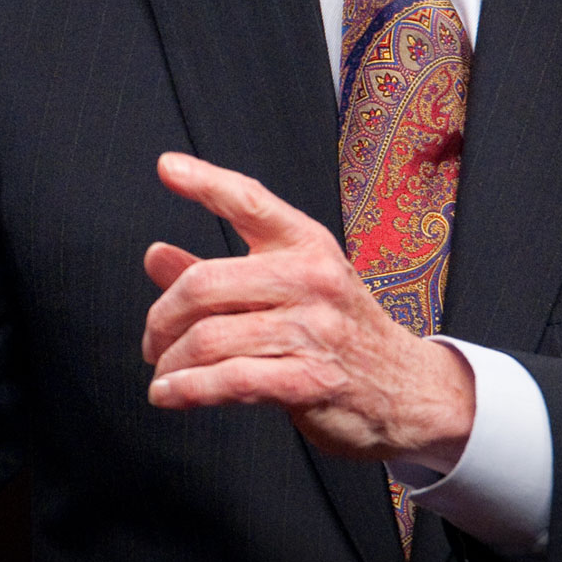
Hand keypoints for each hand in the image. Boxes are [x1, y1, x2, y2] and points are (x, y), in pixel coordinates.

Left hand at [141, 151, 474, 468]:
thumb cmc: (341, 334)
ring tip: (164, 372)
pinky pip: (229, 381)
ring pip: (209, 338)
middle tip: (153, 339)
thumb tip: (155, 255)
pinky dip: (186, 390)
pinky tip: (168, 394)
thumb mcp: (289, 288)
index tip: (167, 167)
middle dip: (161, 319)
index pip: (249, 200)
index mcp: (306, 245)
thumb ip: (220, 275)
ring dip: (171, 362)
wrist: (408, 389)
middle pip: (203, 284)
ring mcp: (313, 331)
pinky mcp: (309, 381)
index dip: (205, 182)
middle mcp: (310, 279)